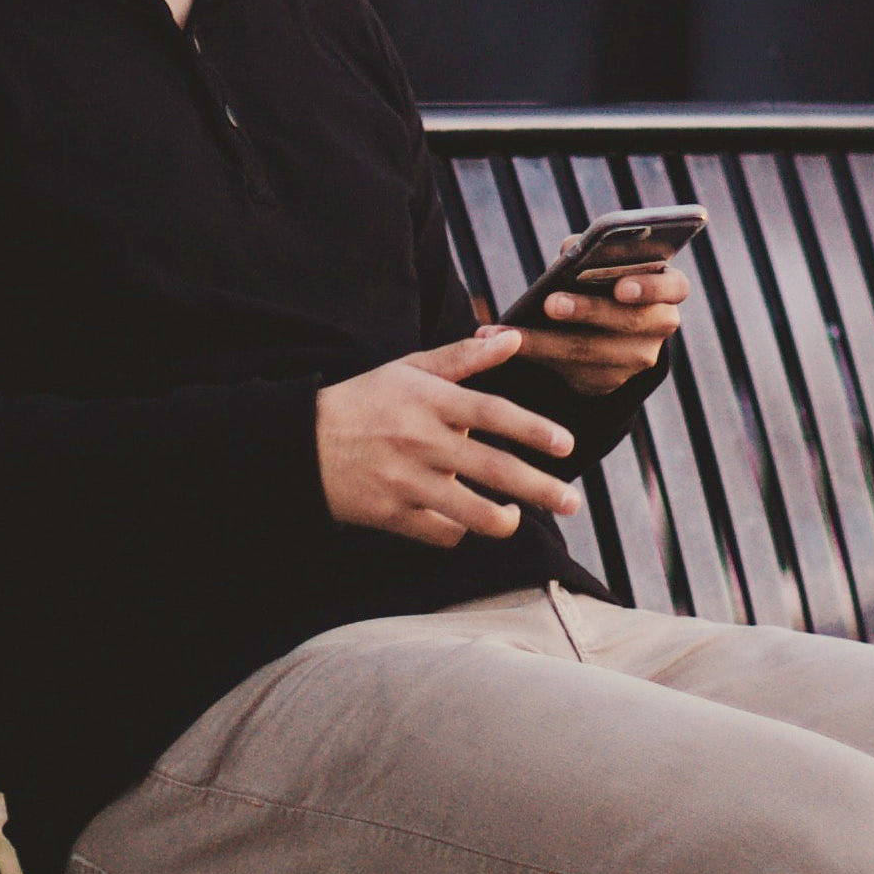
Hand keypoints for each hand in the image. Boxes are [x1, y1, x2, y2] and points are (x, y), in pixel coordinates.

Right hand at [316, 330, 583, 546]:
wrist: (301, 445)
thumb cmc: (364, 402)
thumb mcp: (409, 370)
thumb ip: (464, 358)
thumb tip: (514, 339)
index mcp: (429, 401)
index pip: (492, 413)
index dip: (534, 430)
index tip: (566, 446)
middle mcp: (421, 442)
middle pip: (494, 470)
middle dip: (541, 488)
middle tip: (571, 501)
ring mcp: (407, 483)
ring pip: (473, 513)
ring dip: (504, 521)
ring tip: (516, 517)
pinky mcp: (393, 516)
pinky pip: (442, 533)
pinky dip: (460, 531)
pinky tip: (466, 522)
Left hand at [508, 261, 688, 397]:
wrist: (603, 327)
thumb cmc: (601, 279)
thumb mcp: (602, 262)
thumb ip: (592, 253)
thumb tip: (572, 250)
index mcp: (668, 289)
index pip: (675, 287)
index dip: (650, 287)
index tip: (620, 287)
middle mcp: (660, 325)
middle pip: (628, 322)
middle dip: (587, 311)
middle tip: (551, 303)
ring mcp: (638, 359)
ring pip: (593, 352)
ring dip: (546, 341)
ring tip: (509, 332)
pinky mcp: (611, 382)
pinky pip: (573, 372)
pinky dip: (537, 356)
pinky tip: (505, 345)